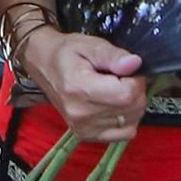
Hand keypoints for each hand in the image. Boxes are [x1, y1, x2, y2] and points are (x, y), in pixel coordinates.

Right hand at [22, 28, 147, 141]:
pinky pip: (124, 134)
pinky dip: (127, 120)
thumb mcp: (90, 45)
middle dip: (136, 91)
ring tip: (116, 90)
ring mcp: (83, 128)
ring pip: (131, 121)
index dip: (135, 80)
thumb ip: (113, 55)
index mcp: (79, 88)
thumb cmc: (67, 53)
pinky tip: (116, 106)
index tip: (127, 70)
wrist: (44, 65)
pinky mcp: (86, 136)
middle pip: (131, 109)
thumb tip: (135, 63)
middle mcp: (80, 114)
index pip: (126, 94)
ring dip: (132, 105)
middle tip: (122, 77)